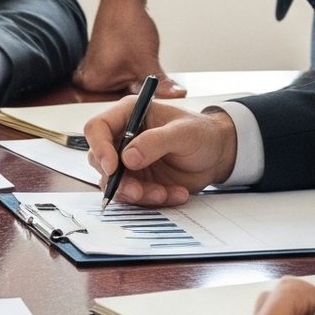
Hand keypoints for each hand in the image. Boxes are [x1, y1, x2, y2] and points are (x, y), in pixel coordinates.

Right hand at [73, 0, 184, 96]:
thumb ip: (162, 85)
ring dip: (134, 84)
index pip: (113, 108)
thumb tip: (175, 96)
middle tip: (147, 87)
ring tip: (141, 71)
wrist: (123, 0)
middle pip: (116, 99)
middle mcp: (89, 77)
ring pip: (120, 87)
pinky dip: (132, 74)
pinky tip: (138, 65)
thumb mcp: (147, 63)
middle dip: (134, 95)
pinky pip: (119, 76)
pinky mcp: (102, 60)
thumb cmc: (126, 26)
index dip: (133, 107)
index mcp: (92, 82)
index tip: (147, 103)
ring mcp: (94, 68)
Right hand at [82, 102, 234, 204]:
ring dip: (137, 193)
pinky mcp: (139, 181)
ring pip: (115, 183)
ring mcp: (129, 162)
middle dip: (118, 179)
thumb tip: (127, 157)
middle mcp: (123, 138)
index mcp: (129, 114)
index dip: (99, 147)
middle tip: (138, 190)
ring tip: (164, 193)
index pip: (97, 128)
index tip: (112, 167)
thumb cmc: (202, 133)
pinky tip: (175, 193)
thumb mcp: (183, 133)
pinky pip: (134, 196)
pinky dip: (153, 200)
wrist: (217, 155)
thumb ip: (155, 141)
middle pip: (100, 160)